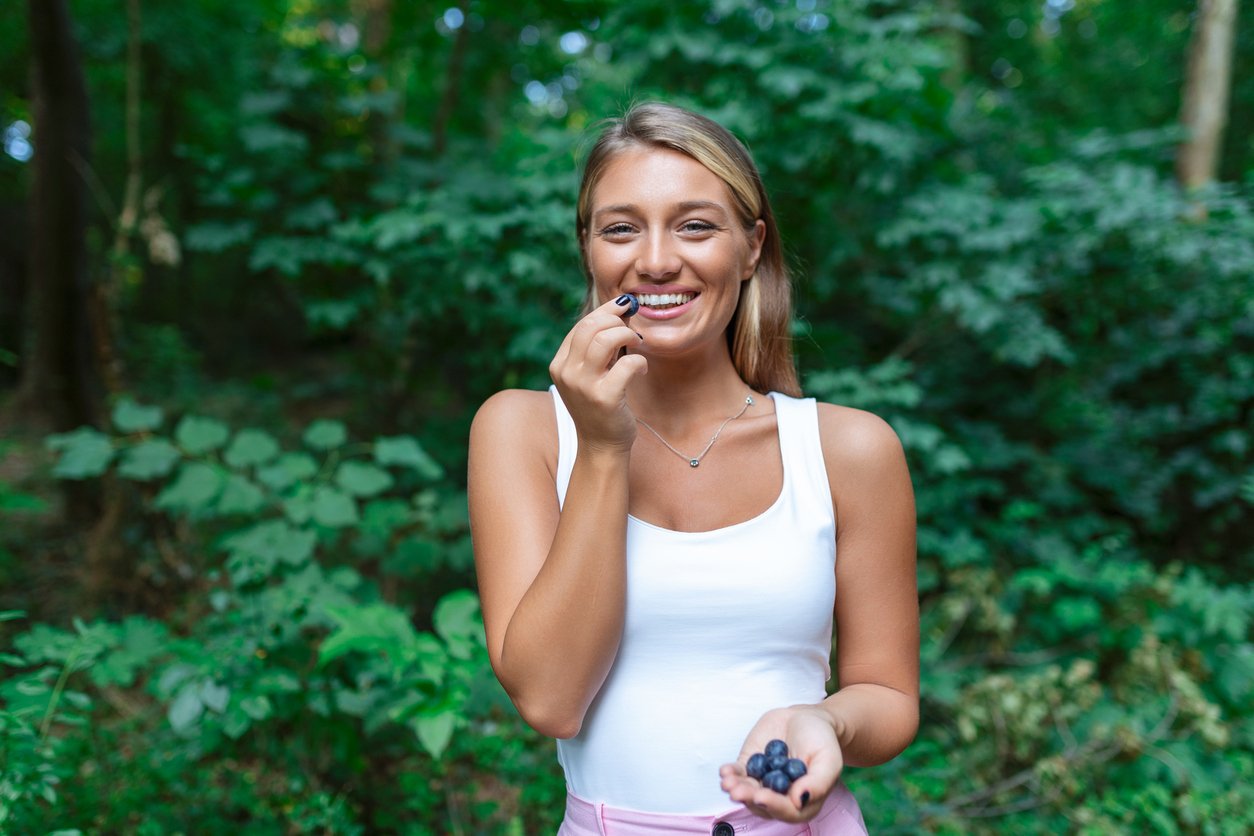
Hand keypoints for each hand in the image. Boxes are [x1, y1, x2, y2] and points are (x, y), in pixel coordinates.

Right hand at [549, 296, 646, 453]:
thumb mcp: (592, 373)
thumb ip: (599, 344)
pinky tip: (641, 368)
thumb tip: (623, 309)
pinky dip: (639, 361)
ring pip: (605, 339)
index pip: (582, 325)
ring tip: (637, 345)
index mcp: (560, 364)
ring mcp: (583, 386)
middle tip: (633, 332)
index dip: (607, 311)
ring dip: (628, 336)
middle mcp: (566, 373)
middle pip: (591, 326)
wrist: (601, 445)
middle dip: (618, 321)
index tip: (626, 308)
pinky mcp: (604, 398)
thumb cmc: (601, 405)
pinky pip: (626, 364)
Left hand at [718, 704, 843, 822]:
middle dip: (749, 798)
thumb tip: (799, 800)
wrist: (806, 719)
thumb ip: (818, 783)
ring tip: (728, 782)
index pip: (787, 810)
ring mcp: (763, 782)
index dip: (773, 805)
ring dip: (736, 789)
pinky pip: (738, 774)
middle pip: (762, 804)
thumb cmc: (821, 741)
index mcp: (803, 802)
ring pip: (747, 791)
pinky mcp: (750, 767)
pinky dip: (730, 774)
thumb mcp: (828, 760)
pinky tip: (725, 771)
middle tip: (738, 792)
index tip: (762, 796)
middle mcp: (781, 796)